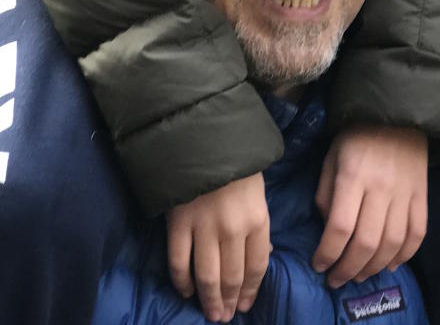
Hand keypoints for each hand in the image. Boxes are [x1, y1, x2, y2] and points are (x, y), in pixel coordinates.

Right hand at [166, 173, 269, 321]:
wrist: (203, 133)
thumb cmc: (235, 159)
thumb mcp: (257, 190)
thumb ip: (257, 224)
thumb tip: (260, 256)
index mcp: (257, 218)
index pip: (257, 266)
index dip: (251, 290)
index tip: (245, 304)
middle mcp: (233, 228)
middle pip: (232, 277)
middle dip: (229, 301)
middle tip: (224, 317)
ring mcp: (204, 227)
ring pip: (207, 276)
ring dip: (209, 299)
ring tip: (210, 314)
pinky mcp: (178, 222)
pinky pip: (179, 262)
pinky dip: (181, 282)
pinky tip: (185, 292)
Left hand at [313, 126, 427, 288]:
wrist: (398, 112)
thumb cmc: (356, 134)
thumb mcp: (331, 156)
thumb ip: (326, 192)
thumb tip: (327, 227)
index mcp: (353, 175)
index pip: (340, 227)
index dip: (327, 252)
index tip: (318, 265)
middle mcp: (380, 188)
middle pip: (366, 242)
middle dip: (347, 269)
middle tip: (336, 279)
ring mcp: (405, 193)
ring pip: (391, 244)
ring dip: (373, 267)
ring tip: (358, 275)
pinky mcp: (422, 196)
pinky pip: (417, 234)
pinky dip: (404, 256)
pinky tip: (389, 264)